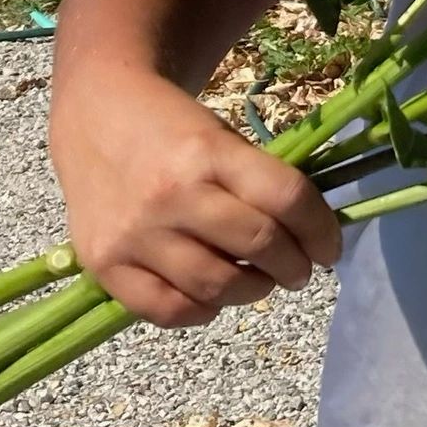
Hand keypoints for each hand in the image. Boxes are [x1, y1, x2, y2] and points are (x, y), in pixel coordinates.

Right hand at [49, 66, 341, 326]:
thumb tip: (309, 235)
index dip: (320, 229)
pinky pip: (167, 310)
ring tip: (262, 282)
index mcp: (210, 152)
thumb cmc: (172, 127)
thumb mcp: (222, 137)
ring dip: (254, 291)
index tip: (330, 247)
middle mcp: (172, 194)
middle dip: (295, 265)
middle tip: (301, 269)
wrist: (96, 115)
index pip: (286, 198)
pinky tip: (215, 297)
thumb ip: (259, 181)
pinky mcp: (104, 264)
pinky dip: (203, 311)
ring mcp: (135, 233)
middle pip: (258, 245)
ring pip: (217, 286)